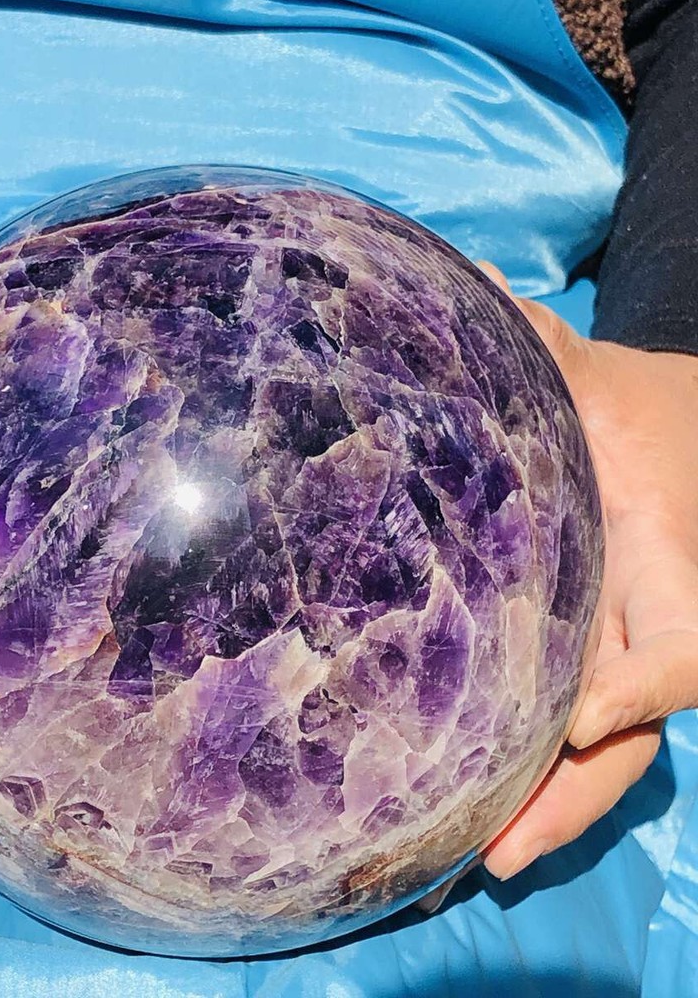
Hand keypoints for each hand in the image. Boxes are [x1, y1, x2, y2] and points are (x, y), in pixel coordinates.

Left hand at [478, 266, 697, 879]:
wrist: (683, 435)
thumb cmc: (640, 409)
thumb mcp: (590, 373)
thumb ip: (538, 344)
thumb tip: (468, 282)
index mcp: (663, 555)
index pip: (680, 640)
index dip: (644, 679)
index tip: (582, 715)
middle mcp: (654, 620)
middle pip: (634, 726)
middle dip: (577, 790)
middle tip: (498, 852)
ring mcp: (630, 651)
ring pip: (610, 749)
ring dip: (554, 807)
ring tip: (480, 861)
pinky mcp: (603, 659)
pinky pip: (581, 731)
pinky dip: (542, 772)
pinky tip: (481, 808)